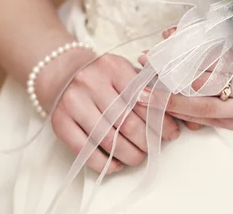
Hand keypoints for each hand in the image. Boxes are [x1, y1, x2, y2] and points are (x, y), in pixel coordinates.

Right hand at [38, 52, 180, 173]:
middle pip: (126, 121)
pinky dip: (104, 163)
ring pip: (107, 139)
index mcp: (112, 66)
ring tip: (139, 157)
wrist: (63, 73)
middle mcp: (90, 82)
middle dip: (146, 140)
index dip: (160, 120)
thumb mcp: (124, 71)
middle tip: (155, 147)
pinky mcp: (59, 121)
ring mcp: (73, 102)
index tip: (171, 132)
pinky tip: (116, 164)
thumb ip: (146, 87)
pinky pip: (84, 150)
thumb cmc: (102, 76)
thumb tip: (173, 111)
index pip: (142, 99)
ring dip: (128, 154)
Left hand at [138, 45, 232, 133]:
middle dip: (168, 84)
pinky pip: (219, 123)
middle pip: (201, 89)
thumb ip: (227, 44)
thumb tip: (186, 36)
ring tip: (149, 98)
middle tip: (143, 76)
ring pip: (205, 111)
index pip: (209, 60)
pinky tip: (178, 112)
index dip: (181, 54)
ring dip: (175, 104)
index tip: (159, 47)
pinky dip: (197, 116)